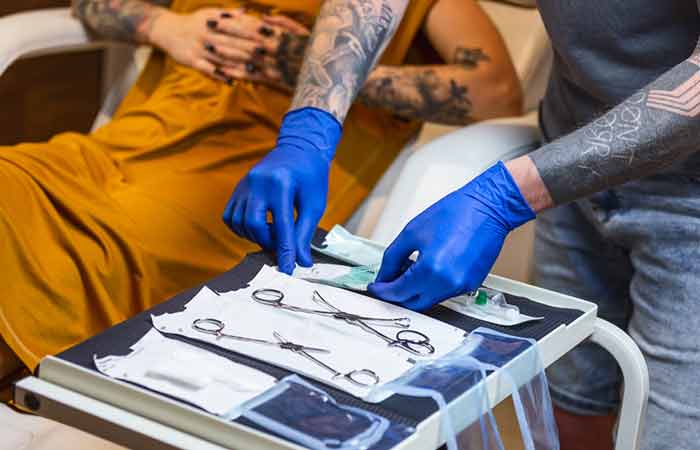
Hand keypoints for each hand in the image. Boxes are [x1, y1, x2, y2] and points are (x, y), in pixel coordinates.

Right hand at [148, 8, 266, 83]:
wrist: (166, 30)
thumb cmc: (193, 22)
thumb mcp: (208, 13)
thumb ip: (228, 14)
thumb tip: (246, 12)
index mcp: (213, 23)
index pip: (236, 27)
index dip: (252, 32)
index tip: (267, 36)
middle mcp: (207, 35)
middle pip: (231, 43)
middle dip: (249, 49)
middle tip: (266, 54)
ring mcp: (199, 49)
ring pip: (222, 58)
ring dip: (238, 64)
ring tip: (254, 70)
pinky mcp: (191, 60)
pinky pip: (207, 69)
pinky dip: (218, 75)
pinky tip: (230, 81)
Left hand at [213, 15, 310, 90]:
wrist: (328, 72)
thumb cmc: (314, 49)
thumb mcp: (300, 31)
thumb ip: (282, 23)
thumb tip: (264, 17)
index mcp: (278, 35)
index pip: (251, 27)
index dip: (233, 22)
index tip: (218, 18)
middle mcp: (272, 49)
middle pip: (244, 40)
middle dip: (225, 35)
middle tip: (207, 30)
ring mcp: (272, 64)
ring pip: (245, 57)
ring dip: (227, 53)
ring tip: (210, 49)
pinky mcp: (274, 80)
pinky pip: (254, 77)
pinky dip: (239, 74)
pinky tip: (224, 73)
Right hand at [222, 108, 341, 273]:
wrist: (298, 150)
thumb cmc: (311, 177)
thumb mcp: (314, 204)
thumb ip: (305, 233)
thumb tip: (301, 262)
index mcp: (282, 183)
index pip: (282, 225)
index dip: (285, 251)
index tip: (287, 270)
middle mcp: (258, 182)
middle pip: (254, 225)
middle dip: (268, 242)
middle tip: (282, 246)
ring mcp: (244, 184)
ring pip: (240, 223)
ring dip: (256, 236)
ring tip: (273, 233)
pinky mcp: (238, 188)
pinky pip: (230, 216)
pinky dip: (242, 228)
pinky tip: (259, 227)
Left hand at [367, 162, 534, 310]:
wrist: (487, 208)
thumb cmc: (455, 213)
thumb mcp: (412, 232)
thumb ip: (392, 258)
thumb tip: (383, 276)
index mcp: (431, 269)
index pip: (398, 292)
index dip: (383, 291)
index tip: (375, 287)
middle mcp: (448, 283)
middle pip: (413, 303)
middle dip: (396, 295)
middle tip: (387, 281)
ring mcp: (462, 287)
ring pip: (429, 300)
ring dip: (414, 291)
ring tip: (409, 269)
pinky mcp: (471, 285)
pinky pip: (444, 293)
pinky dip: (431, 287)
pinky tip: (427, 269)